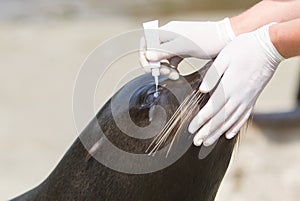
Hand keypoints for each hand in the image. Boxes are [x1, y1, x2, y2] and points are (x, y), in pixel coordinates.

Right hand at [139, 18, 234, 78]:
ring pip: (161, 58)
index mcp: (166, 32)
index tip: (151, 69)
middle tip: (166, 74)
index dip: (144, 57)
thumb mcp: (184, 46)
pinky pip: (170, 60)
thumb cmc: (207, 39)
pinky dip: (171, 68)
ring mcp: (175, 43)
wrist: (225, 38)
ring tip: (174, 75)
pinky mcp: (182, 50)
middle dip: (157, 66)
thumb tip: (148, 56)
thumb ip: (164, 52)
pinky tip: (177, 72)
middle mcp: (168, 36)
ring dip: (165, 68)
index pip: (146, 43)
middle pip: (152, 52)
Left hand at [188, 23, 284, 145]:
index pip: (211, 109)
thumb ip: (212, 75)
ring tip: (207, 142)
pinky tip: (229, 134)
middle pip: (220, 119)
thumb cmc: (243, 48)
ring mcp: (247, 99)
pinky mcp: (253, 98)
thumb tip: (201, 90)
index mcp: (229, 86)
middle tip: (196, 142)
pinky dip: (236, 127)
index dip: (200, 120)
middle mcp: (238, 97)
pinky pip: (244, 117)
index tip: (191, 129)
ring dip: (218, 133)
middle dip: (207, 132)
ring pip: (231, 121)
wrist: (268, 47)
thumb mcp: (224, 57)